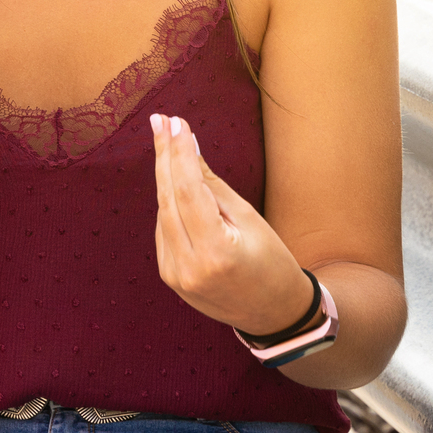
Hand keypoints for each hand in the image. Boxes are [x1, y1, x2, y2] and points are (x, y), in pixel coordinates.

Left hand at [151, 113, 315, 335]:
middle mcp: (188, 266)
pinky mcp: (170, 276)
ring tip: (166, 140)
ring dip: (165, 175)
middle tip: (159, 120)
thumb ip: (213, 186)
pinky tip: (174, 180)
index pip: (188, 191)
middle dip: (164, 156)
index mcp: (215, 252)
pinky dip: (169, 203)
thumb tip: (189, 149)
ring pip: (163, 212)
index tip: (176, 123)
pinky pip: (164, 230)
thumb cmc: (272, 262)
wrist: (273, 313)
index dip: (180, 153)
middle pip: (168, 199)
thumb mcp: (250, 219)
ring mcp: (175, 275)